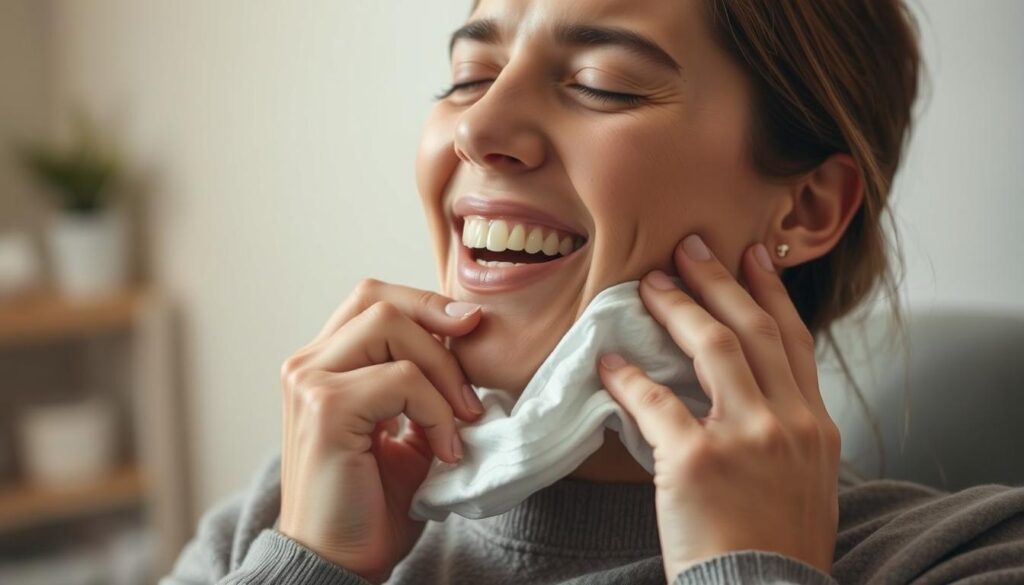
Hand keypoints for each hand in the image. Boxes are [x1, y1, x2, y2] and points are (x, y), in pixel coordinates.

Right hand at [277, 279, 485, 583]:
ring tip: (463, 419)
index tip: (471, 329)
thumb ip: (421, 385)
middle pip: (379, 299)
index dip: (426, 305)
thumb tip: (468, 342)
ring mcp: (309, 382)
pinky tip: (445, 450)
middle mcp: (306, 365)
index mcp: (322, 366)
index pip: (373, 301)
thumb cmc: (370, 502)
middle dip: (438, 323)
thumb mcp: (405, 430)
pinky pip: (402, 378)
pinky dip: (437, 410)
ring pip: (391, 326)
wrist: (338, 563)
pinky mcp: (325, 408)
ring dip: (443, 370)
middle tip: (472, 378)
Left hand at [597, 235, 840, 582]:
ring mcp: (746, 438)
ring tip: (651, 284)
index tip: (754, 254)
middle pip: (753, 329)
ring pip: (714, 348)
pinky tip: (609, 361)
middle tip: (692, 246)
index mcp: (816, 427)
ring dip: (679, 308)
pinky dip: (628, 377)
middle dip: (720, 280)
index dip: (770, 292)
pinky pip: (655, 402)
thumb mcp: (804, 482)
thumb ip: (785, 432)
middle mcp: (789, 423)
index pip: (792, 341)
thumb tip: (749, 397)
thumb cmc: (776, 547)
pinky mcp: (696, 461)